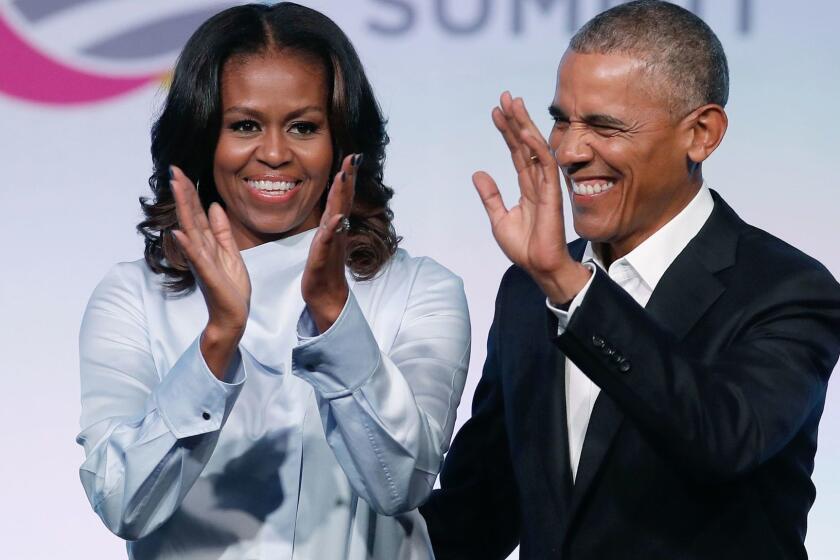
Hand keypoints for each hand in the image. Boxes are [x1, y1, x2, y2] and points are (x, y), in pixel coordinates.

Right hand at [170, 166, 250, 377]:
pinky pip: (197, 258)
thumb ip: (222, 231)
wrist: (232, 315)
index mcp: (207, 244)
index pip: (196, 213)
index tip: (181, 172)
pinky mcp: (208, 275)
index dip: (190, 193)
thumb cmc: (230, 287)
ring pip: (191, 230)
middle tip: (174, 170)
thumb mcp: (231, 253)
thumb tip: (213, 206)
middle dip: (183, 193)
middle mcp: (200, 249)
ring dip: (183, 209)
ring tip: (176, 189)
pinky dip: (188, 246)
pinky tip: (179, 232)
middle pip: (190, 216)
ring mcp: (202, 262)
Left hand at [301, 154, 359, 332]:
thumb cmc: (324, 268)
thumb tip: (335, 207)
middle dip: (348, 179)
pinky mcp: (322, 258)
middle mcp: (336, 231)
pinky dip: (332, 229)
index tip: (353, 157)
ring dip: (341, 197)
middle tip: (354, 158)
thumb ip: (331, 222)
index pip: (341, 197)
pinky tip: (336, 218)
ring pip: (336, 215)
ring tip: (344, 178)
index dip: (347, 177)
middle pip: (342, 201)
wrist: (327, 296)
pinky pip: (327, 241)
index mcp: (334, 226)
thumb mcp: (325, 240)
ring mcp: (331, 244)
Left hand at [474, 92, 590, 303]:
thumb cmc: (523, 247)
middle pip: (526, 144)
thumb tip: (478, 173)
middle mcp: (538, 182)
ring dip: (525, 125)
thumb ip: (490, 195)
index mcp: (527, 187)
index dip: (506, 132)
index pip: (516, 153)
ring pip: (536, 148)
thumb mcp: (499, 218)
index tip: (496, 113)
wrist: (538, 266)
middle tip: (506, 97)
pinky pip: (545, 165)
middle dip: (516, 120)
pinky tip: (524, 132)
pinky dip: (536, 147)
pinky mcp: (552, 193)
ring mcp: (546, 186)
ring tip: (513, 104)